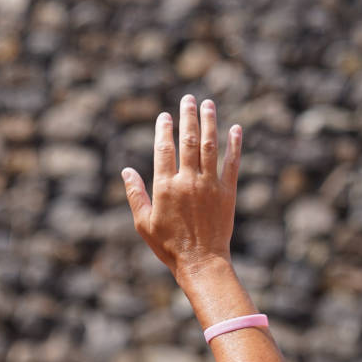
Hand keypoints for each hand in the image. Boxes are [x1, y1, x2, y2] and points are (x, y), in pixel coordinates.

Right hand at [122, 96, 240, 273]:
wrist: (201, 261)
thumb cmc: (168, 246)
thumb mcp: (144, 223)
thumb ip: (135, 195)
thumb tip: (126, 171)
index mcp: (165, 187)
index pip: (164, 149)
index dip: (164, 129)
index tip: (165, 116)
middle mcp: (188, 181)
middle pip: (188, 140)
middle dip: (188, 117)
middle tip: (188, 99)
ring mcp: (210, 185)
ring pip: (210, 146)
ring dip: (210, 122)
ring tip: (209, 104)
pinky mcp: (227, 192)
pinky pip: (232, 163)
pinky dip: (234, 144)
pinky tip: (235, 128)